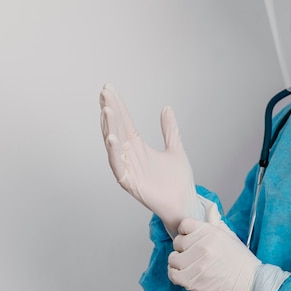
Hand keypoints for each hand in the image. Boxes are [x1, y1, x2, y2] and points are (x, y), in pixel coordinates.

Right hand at [99, 84, 201, 235]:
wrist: (185, 202)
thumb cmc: (178, 180)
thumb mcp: (176, 149)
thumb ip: (169, 130)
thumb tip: (166, 108)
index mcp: (139, 147)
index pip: (125, 122)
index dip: (118, 106)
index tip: (109, 89)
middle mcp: (130, 156)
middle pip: (117, 129)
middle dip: (111, 111)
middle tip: (105, 93)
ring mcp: (128, 168)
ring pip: (115, 145)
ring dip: (110, 128)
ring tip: (108, 110)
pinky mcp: (129, 182)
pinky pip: (118, 166)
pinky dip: (114, 153)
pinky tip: (112, 138)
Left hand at [168, 218, 260, 290]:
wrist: (252, 286)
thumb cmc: (243, 264)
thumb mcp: (230, 238)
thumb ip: (213, 229)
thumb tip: (199, 223)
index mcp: (212, 232)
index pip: (185, 224)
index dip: (186, 232)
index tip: (190, 239)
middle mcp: (203, 245)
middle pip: (177, 242)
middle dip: (183, 249)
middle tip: (193, 256)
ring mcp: (197, 263)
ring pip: (173, 258)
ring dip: (179, 263)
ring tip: (189, 267)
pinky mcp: (192, 280)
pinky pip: (172, 273)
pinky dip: (176, 275)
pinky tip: (185, 275)